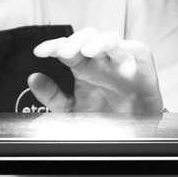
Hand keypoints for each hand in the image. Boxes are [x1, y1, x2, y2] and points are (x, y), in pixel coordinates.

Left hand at [28, 28, 164, 116]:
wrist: (127, 139)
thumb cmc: (103, 119)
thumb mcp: (71, 111)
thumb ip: (52, 96)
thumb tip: (33, 78)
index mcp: (84, 68)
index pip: (67, 48)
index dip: (52, 46)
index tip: (38, 52)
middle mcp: (103, 62)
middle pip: (89, 38)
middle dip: (75, 41)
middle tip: (62, 53)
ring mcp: (123, 66)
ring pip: (113, 40)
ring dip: (99, 41)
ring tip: (87, 51)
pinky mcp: (144, 75)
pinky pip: (144, 55)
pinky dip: (136, 48)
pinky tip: (126, 46)